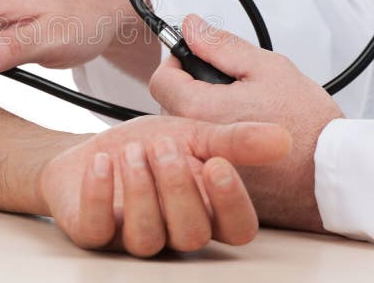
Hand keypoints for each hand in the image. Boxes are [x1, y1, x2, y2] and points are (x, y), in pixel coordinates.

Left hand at [38, 115, 291, 256]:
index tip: (218, 164)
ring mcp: (132, 237)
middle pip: (192, 234)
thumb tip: (282, 139)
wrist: (91, 150)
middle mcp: (173, 231)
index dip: (232, 203)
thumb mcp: (192, 135)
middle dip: (178, 186)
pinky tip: (101, 164)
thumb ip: (234, 141)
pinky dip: (98, 195)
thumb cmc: (146, 148)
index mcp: (206, 211)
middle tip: (164, 147)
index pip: (236, 229)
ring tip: (132, 152)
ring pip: (147, 238)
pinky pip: (97, 231)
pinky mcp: (94, 234)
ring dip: (141, 190)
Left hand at [148, 14, 343, 231]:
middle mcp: (195, 144)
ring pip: (187, 132)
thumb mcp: (267, 67)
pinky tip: (245, 137)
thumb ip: (221, 44)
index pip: (160, 80)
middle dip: (191, 88)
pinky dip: (217, 143)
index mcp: (200, 111)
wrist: (335, 174)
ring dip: (203, 115)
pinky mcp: (219, 184)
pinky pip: (204, 156)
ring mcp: (206, 168)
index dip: (176, 62)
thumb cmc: (308, 124)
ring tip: (241, 112)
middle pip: (170, 106)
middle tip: (227, 85)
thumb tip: (191, 26)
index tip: (197, 58)